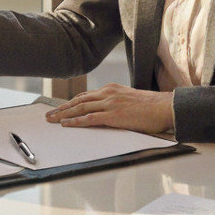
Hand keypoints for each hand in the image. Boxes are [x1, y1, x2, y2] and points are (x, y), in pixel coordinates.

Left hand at [45, 84, 173, 134]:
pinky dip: (76, 121)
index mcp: (111, 89)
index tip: (61, 107)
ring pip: (80, 108)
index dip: (71, 102)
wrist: (165, 107)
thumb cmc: (152, 107)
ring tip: (52, 120)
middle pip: (79, 101)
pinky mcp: (114, 115)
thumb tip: (109, 111)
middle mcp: (108, 93)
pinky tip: (67, 125)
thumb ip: (117, 102)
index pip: (86, 96)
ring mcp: (110, 104)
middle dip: (62, 108)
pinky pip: (90, 118)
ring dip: (64, 115)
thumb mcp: (130, 100)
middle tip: (49, 115)